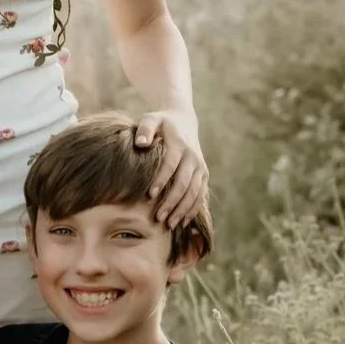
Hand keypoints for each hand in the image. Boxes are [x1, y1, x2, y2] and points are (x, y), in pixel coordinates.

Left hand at [134, 109, 208, 229]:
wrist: (182, 120)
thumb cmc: (160, 122)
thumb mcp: (151, 119)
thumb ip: (145, 129)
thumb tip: (141, 143)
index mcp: (179, 144)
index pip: (171, 165)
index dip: (161, 180)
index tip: (150, 195)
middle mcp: (193, 157)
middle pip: (184, 183)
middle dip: (172, 201)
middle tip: (158, 217)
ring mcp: (200, 167)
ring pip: (194, 192)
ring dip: (183, 209)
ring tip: (170, 224)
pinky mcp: (203, 174)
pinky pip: (200, 195)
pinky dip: (193, 209)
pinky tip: (182, 221)